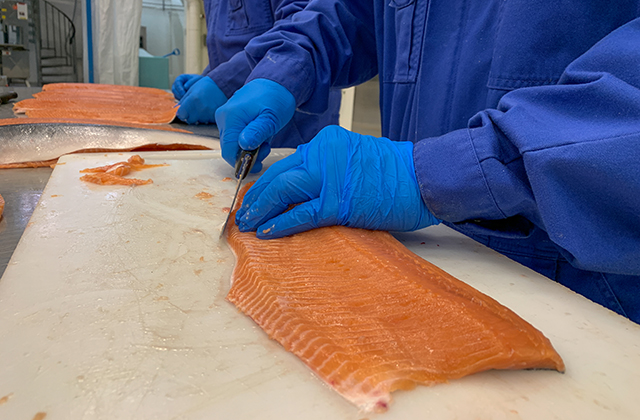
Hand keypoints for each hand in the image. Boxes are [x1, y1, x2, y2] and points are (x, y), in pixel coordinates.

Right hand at [172, 74, 202, 99]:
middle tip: (185, 98)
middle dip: (179, 94)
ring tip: (187, 100)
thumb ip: (191, 81)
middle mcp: (177, 84)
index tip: (183, 93)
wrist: (200, 84)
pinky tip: (187, 101)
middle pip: (174, 89)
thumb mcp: (197, 79)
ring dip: (180, 98)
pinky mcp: (179, 95)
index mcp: (181, 78)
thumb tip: (185, 87)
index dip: (179, 88)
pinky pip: (178, 99)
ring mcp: (177, 90)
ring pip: (175, 95)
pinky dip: (181, 100)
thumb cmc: (198, 80)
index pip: (177, 82)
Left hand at [176, 77, 227, 124]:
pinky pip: (207, 121)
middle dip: (190, 115)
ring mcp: (207, 114)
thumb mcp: (191, 90)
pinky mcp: (213, 117)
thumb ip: (183, 101)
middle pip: (189, 120)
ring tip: (203, 106)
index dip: (181, 113)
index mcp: (191, 100)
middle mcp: (199, 109)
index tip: (183, 111)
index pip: (181, 114)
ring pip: (198, 121)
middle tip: (195, 108)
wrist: (221, 86)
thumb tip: (176, 110)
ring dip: (199, 116)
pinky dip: (206, 117)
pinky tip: (208, 109)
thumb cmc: (205, 86)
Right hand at [215, 79, 295, 172]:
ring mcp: (224, 117)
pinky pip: (234, 136)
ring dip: (248, 149)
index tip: (257, 165)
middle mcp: (223, 117)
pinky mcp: (229, 118)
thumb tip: (244, 145)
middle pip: (229, 148)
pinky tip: (259, 136)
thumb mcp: (270, 118)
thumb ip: (257, 132)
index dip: (241, 163)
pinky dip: (247, 141)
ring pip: (232, 143)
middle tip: (265, 149)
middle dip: (247, 155)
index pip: (228, 150)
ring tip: (265, 141)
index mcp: (231, 117)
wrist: (275, 82)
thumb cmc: (276, 98)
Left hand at [235, 126, 439, 238]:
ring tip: (247, 224)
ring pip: (282, 191)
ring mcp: (329, 177)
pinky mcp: (337, 202)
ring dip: (261, 209)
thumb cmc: (396, 172)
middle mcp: (322, 153)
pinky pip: (300, 214)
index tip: (257, 196)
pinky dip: (280, 224)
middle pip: (278, 175)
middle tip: (243, 212)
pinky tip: (267, 233)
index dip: (269, 183)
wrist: (423, 177)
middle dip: (257, 196)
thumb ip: (329, 167)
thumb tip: (306, 189)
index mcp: (326, 142)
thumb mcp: (356, 156)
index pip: (289, 163)